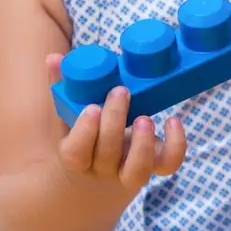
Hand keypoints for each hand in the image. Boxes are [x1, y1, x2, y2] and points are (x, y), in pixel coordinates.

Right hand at [47, 54, 186, 192]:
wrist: (103, 171)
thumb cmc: (84, 135)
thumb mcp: (70, 115)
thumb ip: (62, 88)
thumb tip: (54, 57)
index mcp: (77, 158)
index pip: (75, 153)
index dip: (84, 132)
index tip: (92, 107)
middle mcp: (103, 170)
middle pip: (107, 154)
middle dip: (114, 122)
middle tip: (121, 92)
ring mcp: (129, 173)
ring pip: (137, 170)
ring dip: (142, 143)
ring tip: (145, 117)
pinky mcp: (156, 167)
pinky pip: (169, 164)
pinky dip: (176, 144)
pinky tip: (173, 121)